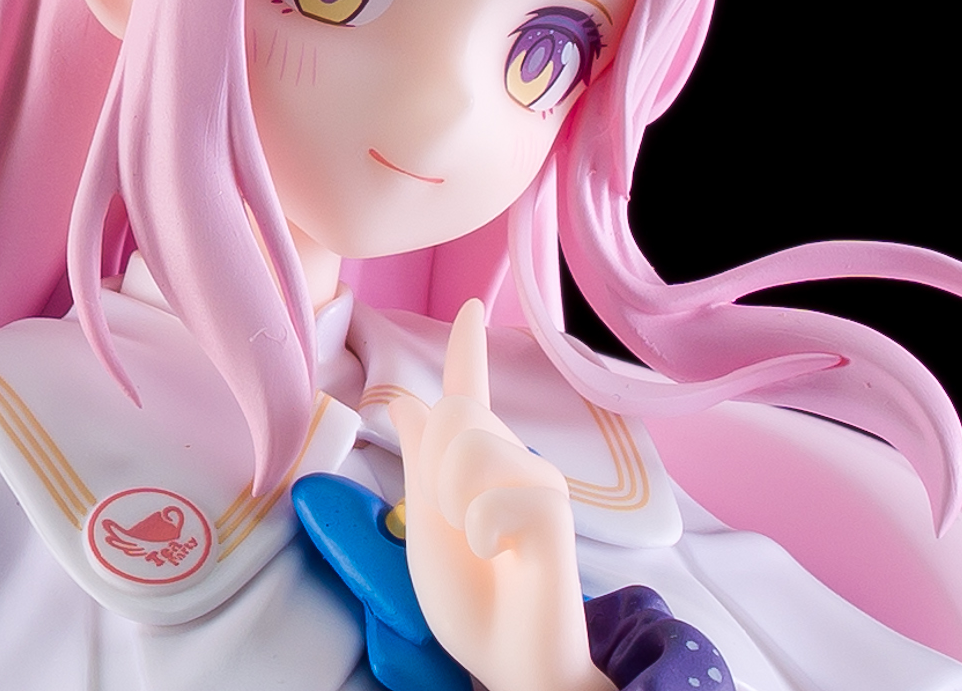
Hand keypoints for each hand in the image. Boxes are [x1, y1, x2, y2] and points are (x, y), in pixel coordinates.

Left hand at [387, 300, 613, 690]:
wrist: (509, 658)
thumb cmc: (472, 601)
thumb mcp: (427, 529)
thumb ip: (421, 464)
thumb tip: (409, 402)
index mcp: (478, 465)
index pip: (471, 392)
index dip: (468, 347)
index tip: (471, 306)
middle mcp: (514, 462)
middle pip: (458, 414)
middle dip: (435, 470)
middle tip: (458, 530)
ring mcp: (538, 482)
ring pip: (472, 448)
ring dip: (456, 505)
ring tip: (482, 546)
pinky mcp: (553, 510)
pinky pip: (495, 495)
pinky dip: (483, 533)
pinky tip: (505, 559)